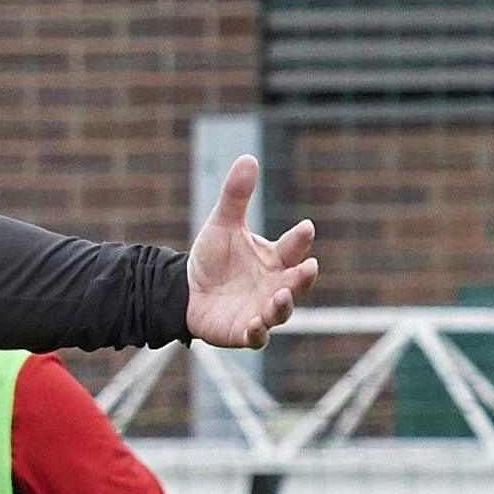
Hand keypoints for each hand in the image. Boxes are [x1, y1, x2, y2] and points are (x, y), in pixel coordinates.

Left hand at [181, 154, 318, 350]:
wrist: (184, 292)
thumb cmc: (213, 259)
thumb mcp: (221, 225)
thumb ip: (235, 196)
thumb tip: (247, 158)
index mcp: (275, 258)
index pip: (293, 247)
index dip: (299, 239)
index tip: (304, 228)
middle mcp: (275, 284)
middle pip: (297, 281)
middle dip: (303, 276)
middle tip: (308, 268)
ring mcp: (262, 309)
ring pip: (282, 310)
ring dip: (284, 305)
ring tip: (281, 296)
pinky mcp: (244, 331)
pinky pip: (257, 336)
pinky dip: (258, 332)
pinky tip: (254, 326)